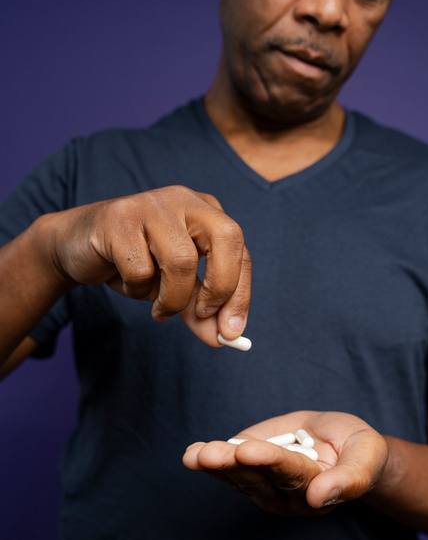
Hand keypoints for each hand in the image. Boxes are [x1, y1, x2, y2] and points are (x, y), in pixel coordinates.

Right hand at [43, 185, 250, 345]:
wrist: (76, 246)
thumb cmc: (134, 263)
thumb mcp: (173, 288)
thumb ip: (198, 310)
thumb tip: (222, 338)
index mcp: (206, 213)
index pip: (240, 252)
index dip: (240, 294)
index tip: (231, 331)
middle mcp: (184, 201)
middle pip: (225, 239)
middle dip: (221, 286)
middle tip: (203, 315)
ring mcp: (151, 205)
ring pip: (181, 260)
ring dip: (172, 298)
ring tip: (158, 308)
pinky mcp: (119, 219)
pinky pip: (140, 269)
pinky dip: (137, 289)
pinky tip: (127, 283)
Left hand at [183, 411, 387, 514]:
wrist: (343, 442)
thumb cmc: (359, 449)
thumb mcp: (366, 456)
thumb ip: (349, 479)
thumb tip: (319, 497)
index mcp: (318, 491)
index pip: (290, 472)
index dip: (268, 460)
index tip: (247, 450)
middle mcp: (288, 495)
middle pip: (258, 478)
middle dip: (233, 463)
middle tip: (210, 453)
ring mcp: (266, 487)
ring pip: (239, 477)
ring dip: (216, 465)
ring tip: (196, 455)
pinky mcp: (251, 473)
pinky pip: (229, 472)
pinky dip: (209, 463)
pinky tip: (192, 455)